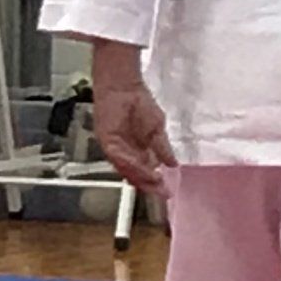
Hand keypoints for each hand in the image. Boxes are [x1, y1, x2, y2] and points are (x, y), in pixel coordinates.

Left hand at [88, 38, 173, 192]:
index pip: (143, 171)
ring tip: (155, 184)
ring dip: (142, 177)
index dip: (154, 181)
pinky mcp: (107, 141)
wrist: (124, 86)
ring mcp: (114, 148)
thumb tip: (172, 164)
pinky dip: (132, 164)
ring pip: (127, 169)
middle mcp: (123, 152)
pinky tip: (144, 169)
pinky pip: (119, 157)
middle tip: (162, 193)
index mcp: (134, 151)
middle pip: (134, 174)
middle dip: (148, 185)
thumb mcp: (157, 128)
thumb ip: (162, 147)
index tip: (167, 190)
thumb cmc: (138, 102)